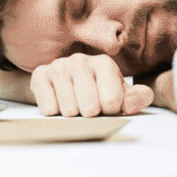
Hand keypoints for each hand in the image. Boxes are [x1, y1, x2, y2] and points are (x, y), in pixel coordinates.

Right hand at [30, 53, 153, 116]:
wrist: (64, 85)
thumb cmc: (97, 91)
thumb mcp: (122, 95)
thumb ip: (137, 98)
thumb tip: (130, 104)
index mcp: (104, 63)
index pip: (112, 101)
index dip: (110, 111)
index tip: (106, 106)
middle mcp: (80, 60)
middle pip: (89, 107)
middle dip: (90, 115)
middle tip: (88, 109)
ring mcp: (58, 66)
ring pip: (68, 108)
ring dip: (73, 115)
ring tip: (74, 107)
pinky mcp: (39, 75)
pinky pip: (49, 107)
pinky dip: (55, 113)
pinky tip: (58, 104)